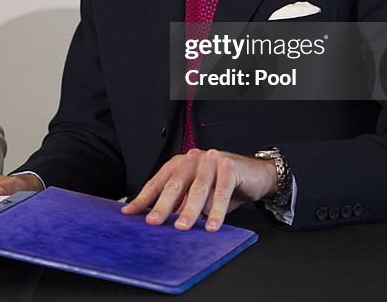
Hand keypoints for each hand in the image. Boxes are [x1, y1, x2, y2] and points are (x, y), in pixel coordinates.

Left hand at [121, 148, 276, 231]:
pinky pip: (221, 192)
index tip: (130, 213)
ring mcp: (211, 161)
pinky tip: (211, 224)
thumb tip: (161, 221)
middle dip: (163, 206)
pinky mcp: (229, 167)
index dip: (144, 198)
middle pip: (174, 185)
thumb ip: (181, 203)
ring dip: (189, 211)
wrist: (255, 173)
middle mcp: (193, 159)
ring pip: (197, 189)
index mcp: (180, 163)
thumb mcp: (198, 194)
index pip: (158, 182)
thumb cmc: (223, 184)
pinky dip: (216, 211)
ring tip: (182, 227)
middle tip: (154, 222)